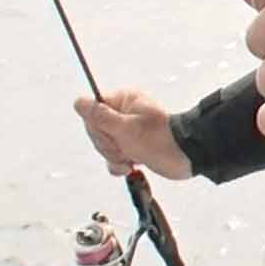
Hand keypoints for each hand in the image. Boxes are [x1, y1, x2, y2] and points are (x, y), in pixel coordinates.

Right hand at [73, 88, 193, 179]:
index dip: (97, 127)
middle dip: (108, 145)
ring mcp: (128, 131)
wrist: (185, 156)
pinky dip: (120, 164)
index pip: (92, 110)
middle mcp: (124, 114)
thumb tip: (79, 102)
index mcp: (124, 101)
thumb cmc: (158, 138)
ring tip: (133, 156)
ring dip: (116, 156)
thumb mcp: (124, 127)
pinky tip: (132, 165)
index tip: (111, 134)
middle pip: (96, 131)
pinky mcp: (133, 147)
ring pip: (105, 146)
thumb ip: (99, 116)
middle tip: (126, 146)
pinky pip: (114, 157)